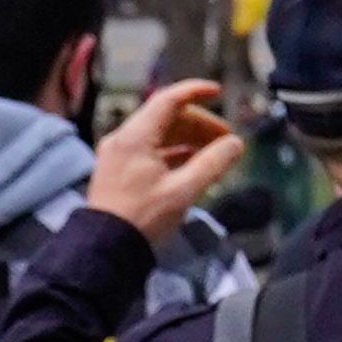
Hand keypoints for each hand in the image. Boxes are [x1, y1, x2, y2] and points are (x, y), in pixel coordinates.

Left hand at [82, 77, 246, 238]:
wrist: (105, 249)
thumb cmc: (143, 218)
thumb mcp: (183, 191)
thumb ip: (212, 164)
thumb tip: (236, 144)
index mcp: (135, 137)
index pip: (168, 100)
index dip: (195, 92)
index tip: (218, 92)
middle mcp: (123, 139)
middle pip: (166, 118)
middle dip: (198, 124)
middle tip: (224, 140)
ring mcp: (118, 156)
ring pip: (159, 136)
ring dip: (188, 140)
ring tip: (213, 154)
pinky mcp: (118, 172)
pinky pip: (150, 152)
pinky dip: (173, 154)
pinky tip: (192, 166)